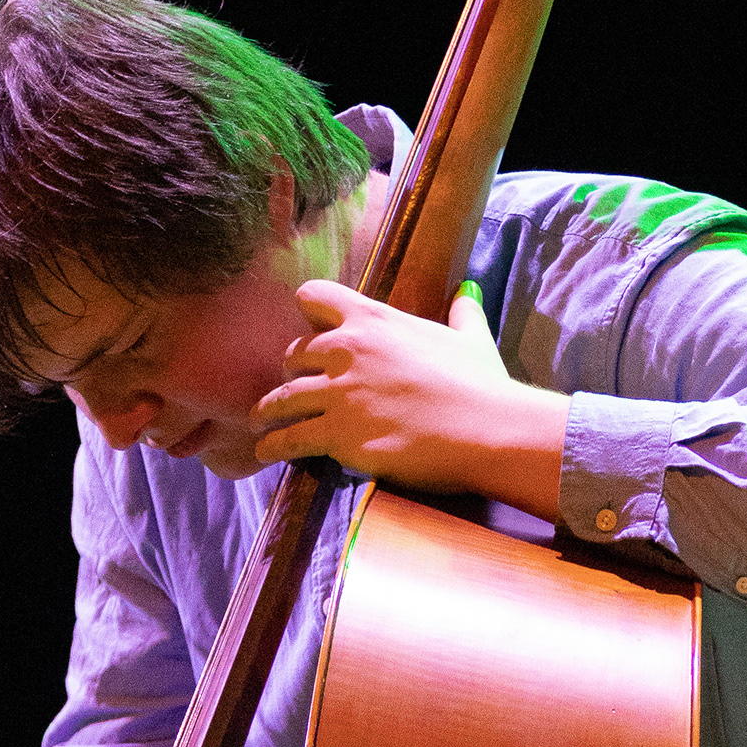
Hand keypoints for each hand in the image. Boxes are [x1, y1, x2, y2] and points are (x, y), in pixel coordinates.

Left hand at [251, 282, 567, 516]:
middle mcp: (347, 350)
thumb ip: (462, 315)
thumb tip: (466, 295)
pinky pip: (288, 439)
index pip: (314, 296)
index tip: (312, 328)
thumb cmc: (482, 384)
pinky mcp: (336, 435)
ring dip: (269, 410)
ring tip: (260, 420)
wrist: (485, 429)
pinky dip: (273, 445)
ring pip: (281, 397)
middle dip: (292, 369)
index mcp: (374, 320)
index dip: (310, 313)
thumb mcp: (471, 339)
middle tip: (293, 385)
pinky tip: (266, 451)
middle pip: (293, 352)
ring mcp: (338, 393)